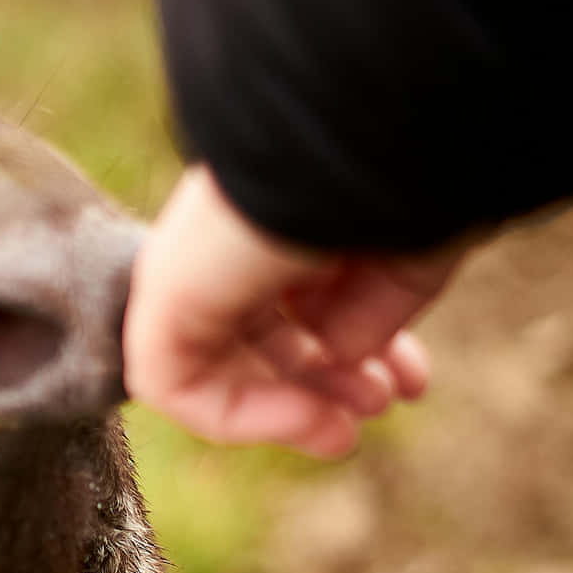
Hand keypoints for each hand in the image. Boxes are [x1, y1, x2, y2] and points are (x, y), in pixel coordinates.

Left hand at [123, 166, 460, 457]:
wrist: (354, 139)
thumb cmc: (398, 180)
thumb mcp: (406, 253)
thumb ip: (379, 309)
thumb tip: (347, 357)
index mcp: (287, 211)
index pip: (308, 292)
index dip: (364, 345)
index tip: (413, 384)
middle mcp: (231, 234)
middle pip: (263, 331)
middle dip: (326, 381)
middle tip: (380, 406)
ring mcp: (189, 266)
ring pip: (219, 361)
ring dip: (285, 407)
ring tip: (345, 432)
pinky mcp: (159, 301)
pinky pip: (179, 384)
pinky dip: (240, 415)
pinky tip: (308, 416)